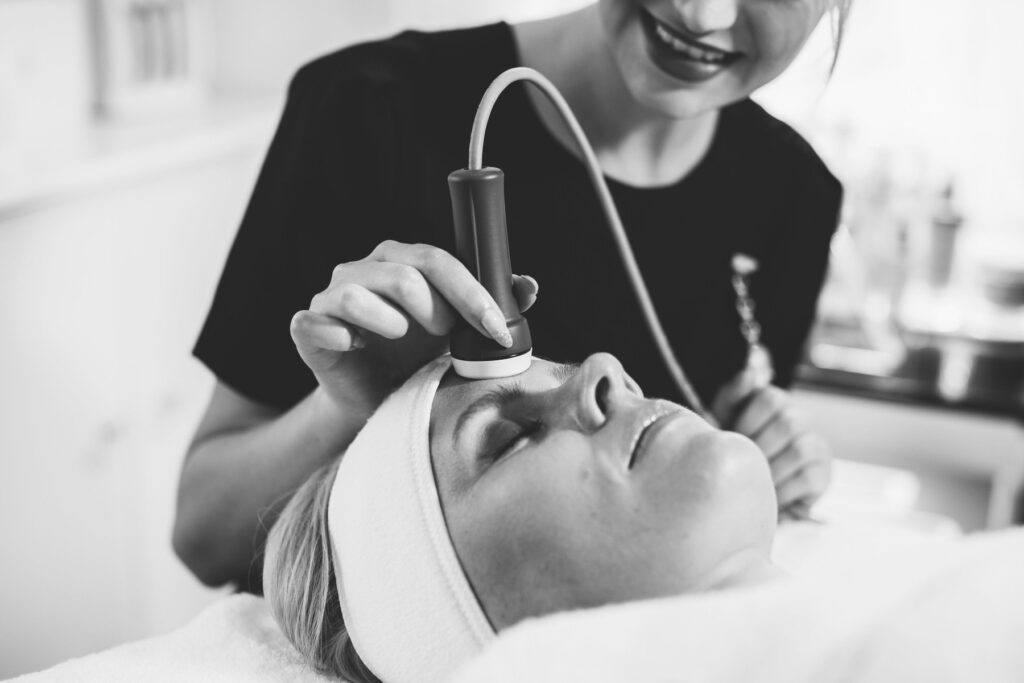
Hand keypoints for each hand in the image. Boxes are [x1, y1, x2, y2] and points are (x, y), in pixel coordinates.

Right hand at [290, 240, 538, 412]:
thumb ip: (493, 307)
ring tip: (403, 339)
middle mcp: (364, 269)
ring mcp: (331, 296)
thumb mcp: (459, 334)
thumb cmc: (417, 358)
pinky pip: (314, 321)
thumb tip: (529, 286)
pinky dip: (337, 335)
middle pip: (403, 275)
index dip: (472, 293)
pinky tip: (356, 348)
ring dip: (390, 321)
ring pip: (356, 294)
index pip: (439, 261)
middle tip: (447, 337)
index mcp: (403, 261)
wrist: (375, 400)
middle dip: (437, 310)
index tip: (496, 329)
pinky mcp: (307, 327)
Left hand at [712, 367, 831, 516]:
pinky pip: (807, 479)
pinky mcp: (823, 475)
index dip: (749, 420)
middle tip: (743, 463)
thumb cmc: (731, 448)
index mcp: (775, 402)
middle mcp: (800, 419)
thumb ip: (734, 393)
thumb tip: (750, 371)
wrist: (742, 489)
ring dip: (772, 469)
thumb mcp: (723, 418)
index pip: (771, 397)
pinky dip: (783, 490)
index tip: (734, 437)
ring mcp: (815, 446)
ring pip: (800, 450)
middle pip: (789, 423)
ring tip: (755, 480)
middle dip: (760, 446)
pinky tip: (769, 495)